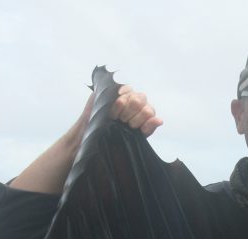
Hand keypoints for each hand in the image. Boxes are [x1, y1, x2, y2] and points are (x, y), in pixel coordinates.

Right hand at [10, 84, 162, 193]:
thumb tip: (160, 120)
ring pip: (133, 94)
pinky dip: (118, 99)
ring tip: (116, 116)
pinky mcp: (107, 91)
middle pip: (142, 99)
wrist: (88, 141)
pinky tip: (112, 108)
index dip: (144, 118)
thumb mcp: (133, 138)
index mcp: (139, 114)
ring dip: (126, 107)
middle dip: (134, 113)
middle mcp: (131, 103)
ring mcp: (119, 95)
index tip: (133, 127)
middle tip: (124, 122)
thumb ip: (147, 129)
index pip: (150, 110)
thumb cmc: (111, 141)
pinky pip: (120, 88)